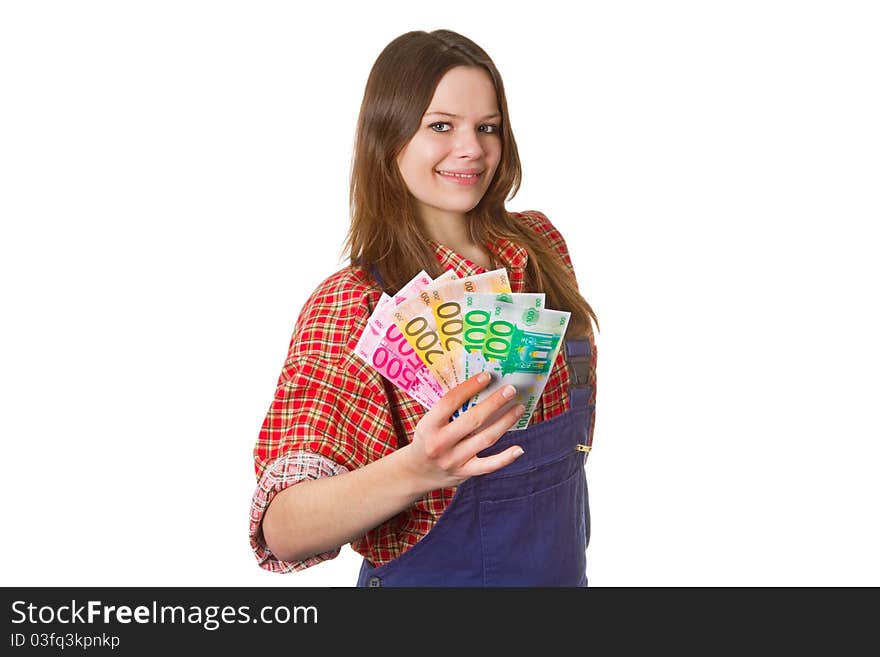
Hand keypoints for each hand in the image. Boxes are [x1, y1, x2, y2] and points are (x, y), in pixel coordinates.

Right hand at [401, 372, 524, 490]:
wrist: (416, 473)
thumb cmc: (427, 439)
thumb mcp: (428, 422)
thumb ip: (448, 410)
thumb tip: (478, 387)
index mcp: (428, 425)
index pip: (450, 402)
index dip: (469, 387)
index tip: (487, 377)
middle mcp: (440, 443)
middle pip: (473, 420)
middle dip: (494, 403)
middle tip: (510, 390)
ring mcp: (453, 460)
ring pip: (485, 439)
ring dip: (505, 422)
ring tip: (518, 409)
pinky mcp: (464, 473)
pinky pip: (488, 465)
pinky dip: (505, 458)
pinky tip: (519, 449)